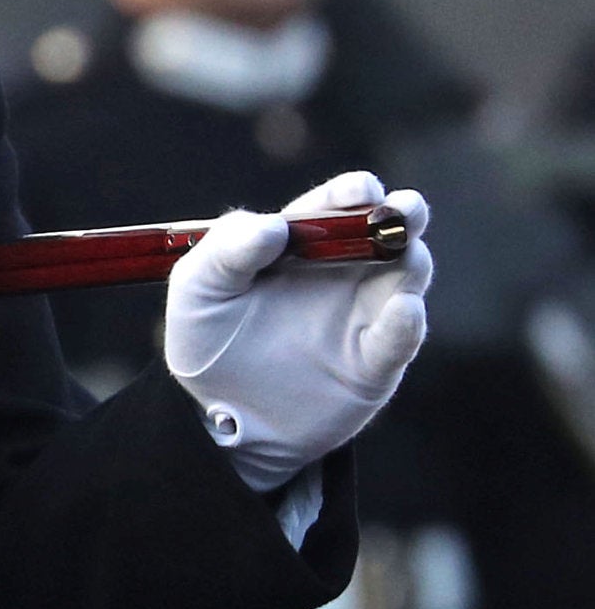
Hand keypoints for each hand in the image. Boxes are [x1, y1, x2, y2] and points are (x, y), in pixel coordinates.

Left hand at [165, 172, 430, 492]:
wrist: (215, 417)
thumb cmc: (205, 341)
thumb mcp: (198, 289)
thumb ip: (226, 249)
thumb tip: (274, 226)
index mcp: (301, 245)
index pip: (335, 207)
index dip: (351, 192)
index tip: (358, 191)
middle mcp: (343, 273)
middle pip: (388, 232)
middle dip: (403, 214)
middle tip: (402, 209)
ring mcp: (365, 316)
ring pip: (407, 276)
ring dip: (411, 259)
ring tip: (403, 253)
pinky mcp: (374, 364)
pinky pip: (401, 339)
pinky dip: (406, 323)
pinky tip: (402, 310)